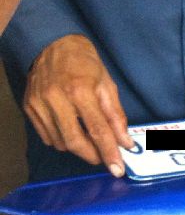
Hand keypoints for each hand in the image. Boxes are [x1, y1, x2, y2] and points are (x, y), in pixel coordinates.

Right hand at [24, 34, 133, 176]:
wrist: (53, 45)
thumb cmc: (85, 65)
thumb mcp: (107, 86)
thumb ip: (116, 117)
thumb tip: (125, 143)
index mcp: (80, 91)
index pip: (98, 130)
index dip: (109, 153)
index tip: (117, 169)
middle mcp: (56, 99)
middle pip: (75, 141)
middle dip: (93, 156)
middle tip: (104, 159)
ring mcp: (39, 104)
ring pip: (60, 142)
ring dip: (78, 148)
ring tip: (89, 140)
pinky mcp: (29, 107)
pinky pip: (47, 136)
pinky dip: (62, 141)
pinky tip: (71, 130)